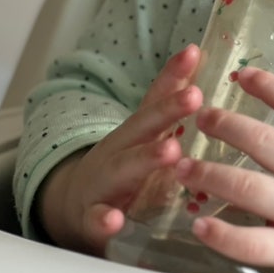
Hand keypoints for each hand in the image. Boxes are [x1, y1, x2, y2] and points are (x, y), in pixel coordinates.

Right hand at [36, 45, 202, 254]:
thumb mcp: (145, 138)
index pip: (156, 98)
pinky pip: (96, 220)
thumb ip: (169, 108)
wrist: (73, 205)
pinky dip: (104, 220)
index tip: (194, 52)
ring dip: (147, 158)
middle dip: (169, 109)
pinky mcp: (92, 218)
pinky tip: (114, 220)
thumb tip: (201, 64)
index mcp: (137, 133)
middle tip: (195, 96)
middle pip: (144, 126)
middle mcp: (119, 150)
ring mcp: (104, 182)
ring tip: (172, 150)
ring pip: (125, 167)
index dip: (174, 75)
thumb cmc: (122, 168)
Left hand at [175, 67, 273, 272]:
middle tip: (198, 118)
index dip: (267, 85)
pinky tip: (198, 225)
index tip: (241, 75)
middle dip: (224, 125)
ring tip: (179, 166)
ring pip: (247, 187)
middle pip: (261, 140)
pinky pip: (253, 243)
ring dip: (209, 174)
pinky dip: (223, 236)